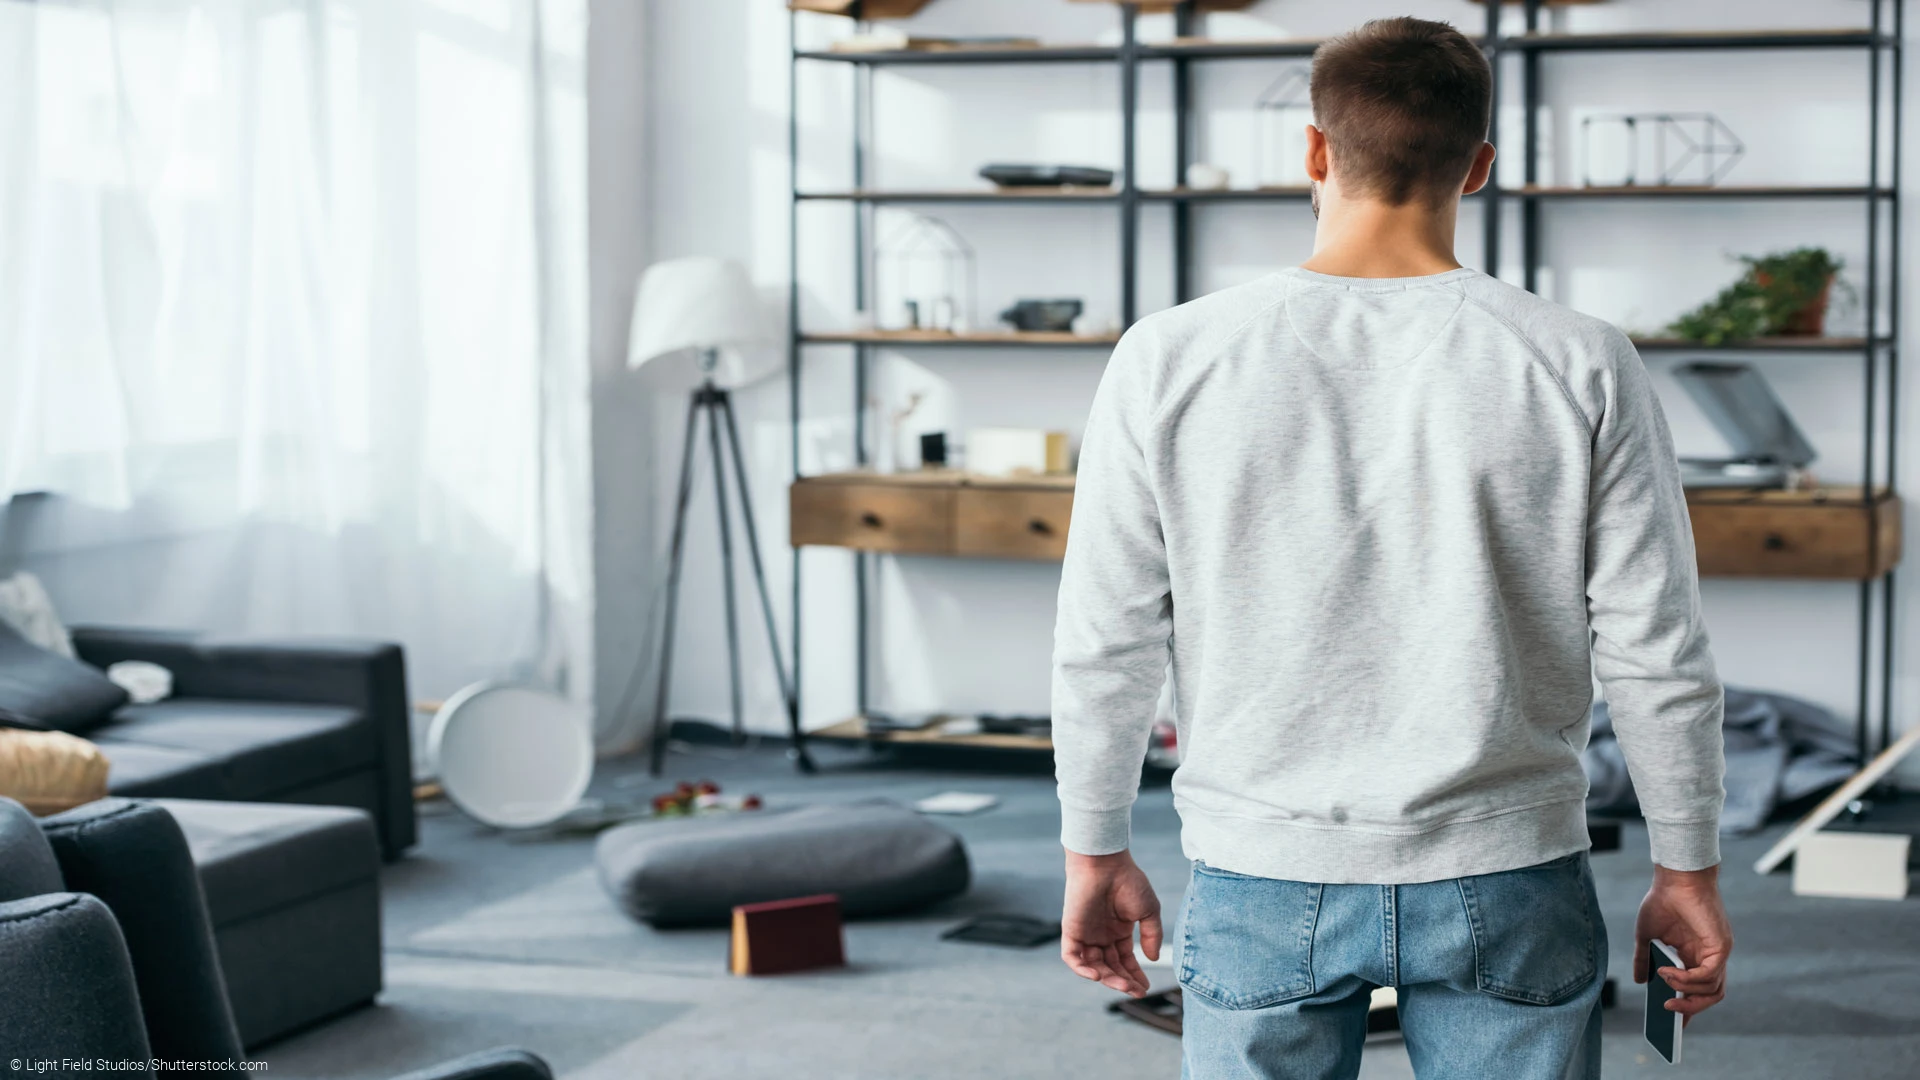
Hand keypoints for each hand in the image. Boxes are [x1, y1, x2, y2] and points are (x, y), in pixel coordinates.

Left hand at [1061, 848, 1161, 997]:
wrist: (1105, 864)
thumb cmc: (1128, 881)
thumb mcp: (1149, 911)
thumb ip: (1152, 935)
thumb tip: (1152, 959)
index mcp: (1118, 931)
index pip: (1124, 960)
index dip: (1134, 975)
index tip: (1145, 988)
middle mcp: (1101, 935)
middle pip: (1110, 967)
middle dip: (1123, 981)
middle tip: (1136, 991)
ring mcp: (1086, 934)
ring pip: (1093, 966)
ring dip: (1107, 978)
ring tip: (1123, 986)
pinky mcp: (1070, 931)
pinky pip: (1072, 957)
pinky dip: (1082, 969)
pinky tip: (1097, 976)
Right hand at [1634, 864, 1733, 1023]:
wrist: (1675, 878)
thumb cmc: (1662, 901)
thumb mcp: (1646, 935)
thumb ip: (1643, 959)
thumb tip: (1640, 981)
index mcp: (1694, 955)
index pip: (1698, 990)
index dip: (1687, 1008)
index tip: (1673, 1024)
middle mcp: (1710, 957)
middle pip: (1710, 996)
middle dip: (1689, 1009)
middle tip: (1668, 1011)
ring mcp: (1718, 953)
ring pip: (1713, 991)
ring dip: (1687, 993)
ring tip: (1664, 984)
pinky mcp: (1721, 947)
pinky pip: (1709, 976)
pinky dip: (1689, 980)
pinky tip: (1669, 972)